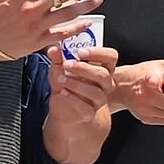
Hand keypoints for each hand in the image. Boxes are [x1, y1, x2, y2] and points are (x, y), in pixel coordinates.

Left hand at [42, 43, 117, 163]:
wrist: (62, 106)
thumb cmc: (66, 81)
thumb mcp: (60, 66)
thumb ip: (58, 57)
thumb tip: (53, 50)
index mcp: (102, 67)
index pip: (110, 57)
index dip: (98, 53)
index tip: (80, 52)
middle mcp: (105, 83)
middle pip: (103, 74)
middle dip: (83, 68)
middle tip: (66, 64)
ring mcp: (99, 99)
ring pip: (95, 92)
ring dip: (76, 84)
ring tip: (61, 79)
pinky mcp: (90, 113)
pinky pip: (85, 108)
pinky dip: (72, 99)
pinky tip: (62, 93)